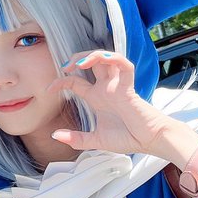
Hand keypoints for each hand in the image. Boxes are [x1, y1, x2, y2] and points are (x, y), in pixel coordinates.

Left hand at [49, 50, 170, 156]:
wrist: (149, 142)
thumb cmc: (127, 138)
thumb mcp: (95, 141)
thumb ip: (76, 139)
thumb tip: (55, 135)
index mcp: (97, 98)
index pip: (75, 82)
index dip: (61, 82)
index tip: (48, 90)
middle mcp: (106, 88)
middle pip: (91, 62)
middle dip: (77, 58)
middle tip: (65, 67)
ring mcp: (118, 86)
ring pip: (107, 59)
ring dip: (93, 55)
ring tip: (79, 63)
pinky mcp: (130, 88)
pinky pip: (125, 66)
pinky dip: (114, 58)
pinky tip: (102, 60)